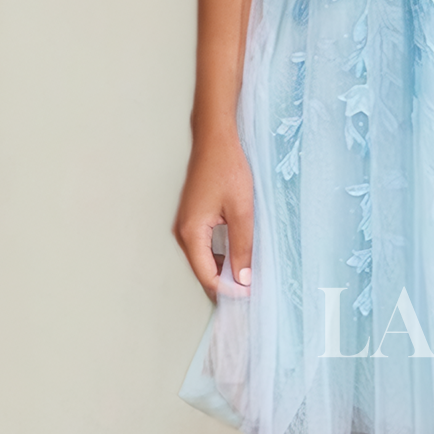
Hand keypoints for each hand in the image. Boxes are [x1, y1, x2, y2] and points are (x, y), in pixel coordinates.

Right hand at [173, 128, 253, 302]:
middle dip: (225, 282)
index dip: (228, 289)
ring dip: (222, 268)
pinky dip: (218, 253)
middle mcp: (183, 231)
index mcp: (191, 232)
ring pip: (202, 258)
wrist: (215, 139)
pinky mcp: (192, 216)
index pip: (207, 275)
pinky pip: (203, 244)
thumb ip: (242, 246)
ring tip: (247, 273)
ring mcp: (185, 223)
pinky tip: (237, 252)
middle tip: (250, 287)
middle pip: (202, 269)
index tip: (249, 294)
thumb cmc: (228, 169)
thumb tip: (243, 278)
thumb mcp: (241, 210)